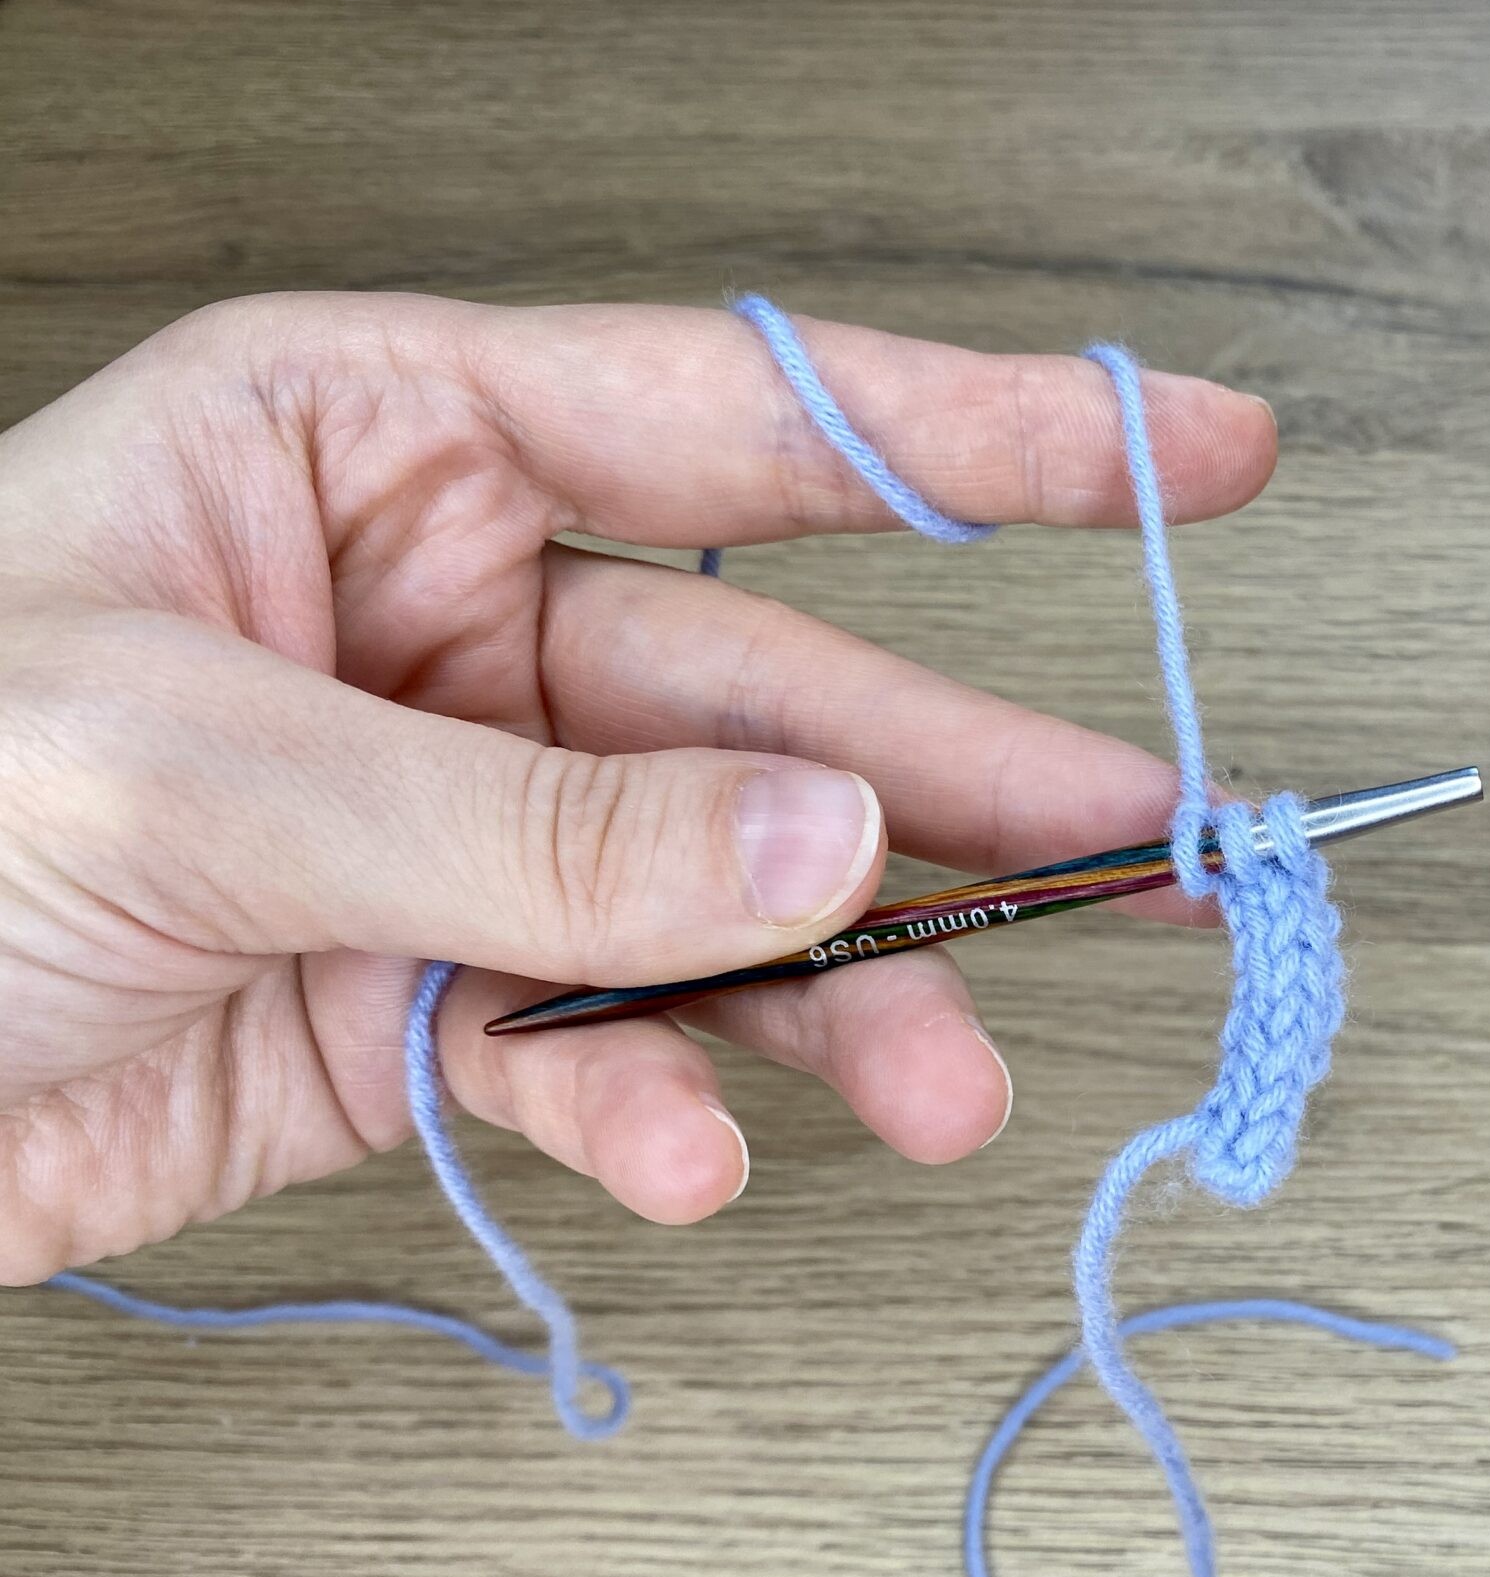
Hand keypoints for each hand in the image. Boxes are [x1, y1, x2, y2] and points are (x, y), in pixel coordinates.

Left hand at [0, 293, 1275, 1279]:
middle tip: (1150, 846)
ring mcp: (452, 822)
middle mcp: (437, 625)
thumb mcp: (205, 772)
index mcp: (377, 451)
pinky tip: (686, 1154)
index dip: (994, 441)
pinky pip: (598, 1043)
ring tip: (948, 1085)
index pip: (741, 422)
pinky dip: (651, 1106)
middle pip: (772, 701)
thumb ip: (539, 823)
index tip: (1197, 453)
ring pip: (720, 899)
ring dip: (842, 1004)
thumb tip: (826, 847)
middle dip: (964, 792)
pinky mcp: (428, 999)